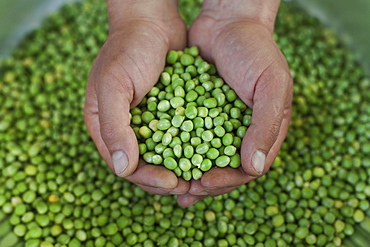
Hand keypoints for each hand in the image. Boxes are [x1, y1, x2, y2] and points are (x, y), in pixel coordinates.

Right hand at [84, 0, 189, 195]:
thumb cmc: (127, 49)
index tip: (173, 183)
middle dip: (168, 178)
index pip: (125, 164)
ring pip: (164, 154)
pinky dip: (191, 147)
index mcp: (104, 126)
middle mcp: (125, 128)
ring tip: (202, 176)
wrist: (151, 21)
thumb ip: (114, 126)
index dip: (148, 178)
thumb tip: (122, 169)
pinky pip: (178, 136)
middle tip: (192, 186)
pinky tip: (208, 154)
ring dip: (182, 167)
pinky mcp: (167, 113)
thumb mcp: (113, 85)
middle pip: (145, 165)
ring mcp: (147, 121)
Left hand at [177, 0, 292, 205]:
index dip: (228, 180)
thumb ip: (266, 126)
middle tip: (183, 193)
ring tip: (170, 184)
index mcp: (264, 131)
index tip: (205, 183)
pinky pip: (187, 136)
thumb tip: (254, 169)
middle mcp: (241, 132)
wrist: (228, 22)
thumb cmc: (256, 52)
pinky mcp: (198, 112)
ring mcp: (218, 123)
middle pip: (223, 168)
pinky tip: (161, 157)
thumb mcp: (272, 86)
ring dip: (188, 172)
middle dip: (204, 183)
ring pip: (203, 156)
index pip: (248, 168)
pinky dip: (176, 148)